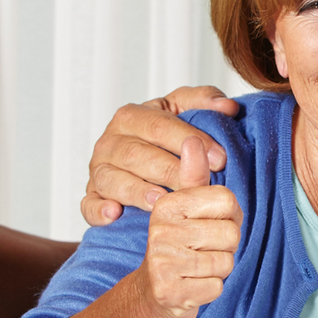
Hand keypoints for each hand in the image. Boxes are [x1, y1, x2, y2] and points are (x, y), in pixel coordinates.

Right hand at [81, 86, 241, 225]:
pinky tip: (115, 214)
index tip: (219, 158)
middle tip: (196, 186)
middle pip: (137, 155)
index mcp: (131, 116)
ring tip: (161, 202)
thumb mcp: (182, 112)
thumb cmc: (163, 137)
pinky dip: (99, 210)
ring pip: (113, 179)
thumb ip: (204, 102)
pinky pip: (89, 204)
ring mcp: (98, 170)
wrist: (137, 161)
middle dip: (170, 171)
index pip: (159, 125)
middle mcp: (110, 141)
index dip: (189, 140)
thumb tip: (228, 107)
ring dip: (137, 191)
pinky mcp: (91, 196)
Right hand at [133, 137, 240, 317]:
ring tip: (197, 267)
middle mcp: (161, 230)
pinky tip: (192, 286)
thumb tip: (193, 141)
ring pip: (225, 263)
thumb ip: (194, 177)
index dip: (229, 217)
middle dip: (225, 247)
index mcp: (167, 205)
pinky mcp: (168, 291)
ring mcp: (162, 262)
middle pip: (231, 234)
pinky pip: (215, 288)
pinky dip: (210, 291)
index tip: (210, 224)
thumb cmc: (178, 247)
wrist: (152, 294)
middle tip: (203, 251)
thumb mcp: (186, 209)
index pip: (228, 201)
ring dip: (218, 270)